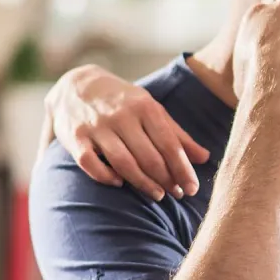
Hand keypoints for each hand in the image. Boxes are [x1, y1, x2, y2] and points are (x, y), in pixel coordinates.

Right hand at [45, 65, 210, 200]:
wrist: (76, 84)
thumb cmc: (122, 101)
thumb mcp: (151, 109)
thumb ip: (176, 134)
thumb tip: (205, 158)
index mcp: (145, 107)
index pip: (169, 144)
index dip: (183, 169)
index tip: (191, 188)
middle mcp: (122, 116)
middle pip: (149, 156)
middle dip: (166, 179)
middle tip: (176, 195)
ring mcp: (97, 126)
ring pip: (123, 162)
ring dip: (143, 183)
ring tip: (157, 195)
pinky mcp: (75, 137)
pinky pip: (89, 162)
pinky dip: (105, 176)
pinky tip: (119, 183)